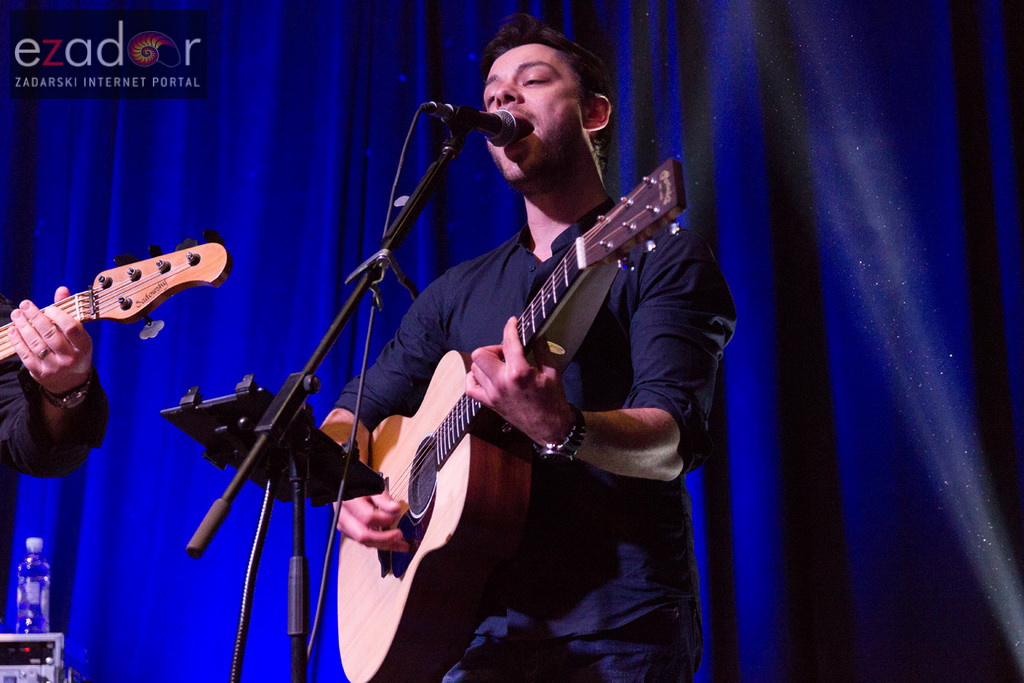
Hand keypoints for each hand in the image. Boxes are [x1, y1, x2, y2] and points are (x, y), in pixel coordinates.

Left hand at [8, 287, 92, 394]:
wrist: (71, 382)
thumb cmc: (74, 351)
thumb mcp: (78, 335)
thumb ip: (68, 312)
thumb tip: (61, 290)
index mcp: (83, 347)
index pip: (71, 328)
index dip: (58, 315)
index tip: (48, 308)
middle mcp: (70, 358)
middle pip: (50, 334)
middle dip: (35, 317)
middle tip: (25, 305)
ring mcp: (54, 367)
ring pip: (36, 343)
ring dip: (23, 326)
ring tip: (16, 314)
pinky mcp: (40, 373)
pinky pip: (26, 355)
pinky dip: (18, 341)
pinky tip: (13, 330)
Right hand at [336, 490, 409, 552]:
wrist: (344, 486)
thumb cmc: (357, 483)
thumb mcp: (371, 484)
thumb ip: (382, 498)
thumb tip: (395, 509)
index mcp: (348, 502)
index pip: (368, 518)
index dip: (385, 518)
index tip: (397, 513)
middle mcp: (343, 517)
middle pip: (364, 536)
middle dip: (385, 539)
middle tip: (400, 535)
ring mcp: (344, 526)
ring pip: (364, 542)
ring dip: (384, 545)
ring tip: (401, 544)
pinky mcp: (348, 531)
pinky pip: (364, 541)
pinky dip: (378, 543)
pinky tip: (391, 542)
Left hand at [465, 316, 574, 444]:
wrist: (550, 429)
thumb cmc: (554, 399)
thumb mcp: (553, 371)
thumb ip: (541, 350)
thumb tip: (534, 333)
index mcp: (519, 372)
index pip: (508, 342)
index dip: (510, 328)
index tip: (513, 322)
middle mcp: (501, 382)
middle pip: (480, 354)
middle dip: (493, 348)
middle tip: (507, 351)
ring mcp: (493, 394)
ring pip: (475, 368)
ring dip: (486, 361)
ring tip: (500, 364)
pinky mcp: (489, 404)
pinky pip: (470, 388)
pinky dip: (474, 378)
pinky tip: (484, 374)